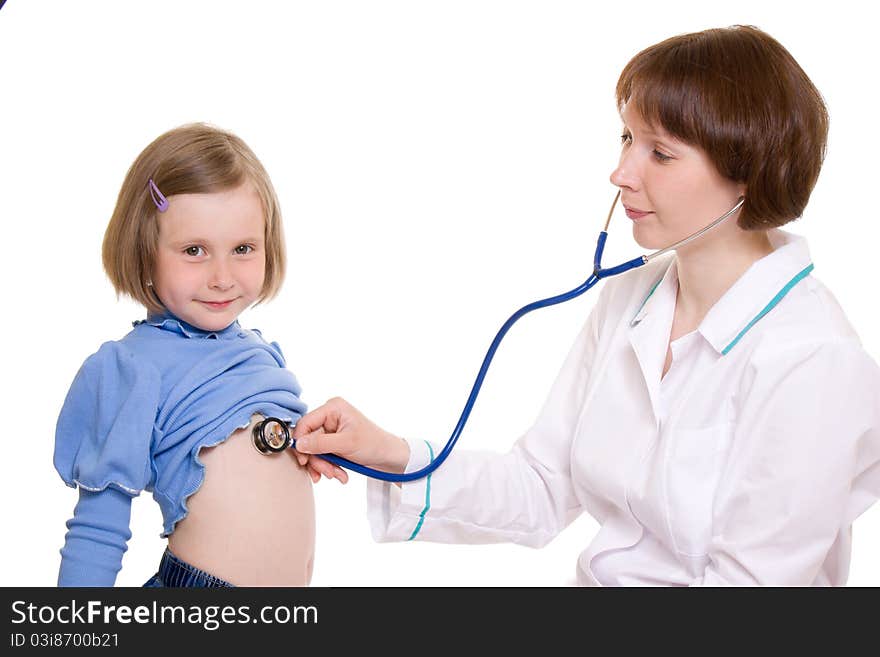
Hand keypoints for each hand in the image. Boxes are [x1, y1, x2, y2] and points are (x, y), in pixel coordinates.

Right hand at [292, 397, 410, 484]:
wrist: (388, 457)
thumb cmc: (374, 444)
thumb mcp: (346, 444)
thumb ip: (320, 443)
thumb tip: (299, 444)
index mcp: (333, 408)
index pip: (305, 423)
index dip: (301, 442)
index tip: (303, 460)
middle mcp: (330, 416)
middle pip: (309, 439)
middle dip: (317, 459)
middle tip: (325, 473)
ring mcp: (331, 429)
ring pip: (314, 450)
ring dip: (324, 466)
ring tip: (336, 475)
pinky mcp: (333, 442)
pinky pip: (321, 455)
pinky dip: (328, 467)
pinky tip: (339, 474)